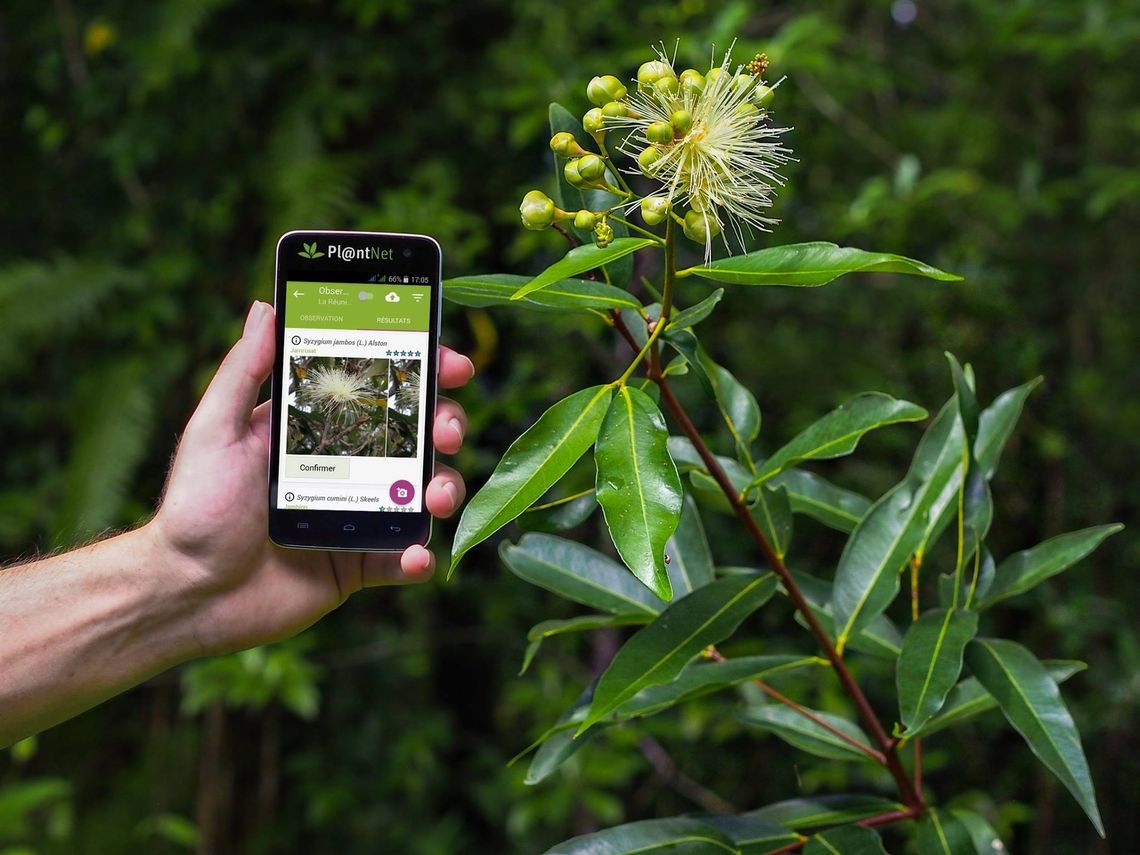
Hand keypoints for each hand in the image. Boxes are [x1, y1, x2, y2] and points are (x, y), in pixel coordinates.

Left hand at [149, 301, 472, 655]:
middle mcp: (347, 466)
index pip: (381, 389)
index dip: (423, 372)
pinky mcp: (360, 564)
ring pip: (423, 493)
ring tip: (434, 497)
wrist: (187, 593)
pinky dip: (420, 558)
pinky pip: (405, 558)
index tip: (451, 364)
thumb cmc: (194, 508)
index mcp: (317, 428)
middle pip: (416, 436)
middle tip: (446, 432)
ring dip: (444, 488)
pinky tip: (416, 556)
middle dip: (446, 425)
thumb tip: (266, 307)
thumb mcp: (215, 430)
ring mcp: (358, 514)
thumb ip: (243, 371)